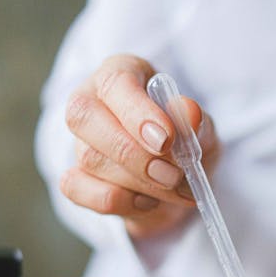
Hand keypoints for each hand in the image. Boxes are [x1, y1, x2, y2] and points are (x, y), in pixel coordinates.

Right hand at [62, 54, 220, 239]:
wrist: (179, 181)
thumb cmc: (185, 142)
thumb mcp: (201, 129)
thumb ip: (196, 122)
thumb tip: (189, 113)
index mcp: (120, 74)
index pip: (115, 83)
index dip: (138, 113)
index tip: (167, 140)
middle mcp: (90, 102)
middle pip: (86, 118)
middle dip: (135, 154)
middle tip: (174, 176)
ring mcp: (78, 141)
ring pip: (90, 159)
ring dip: (138, 183)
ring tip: (176, 190)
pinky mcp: (74, 178)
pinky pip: (76, 189)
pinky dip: (117, 201)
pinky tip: (148, 202)